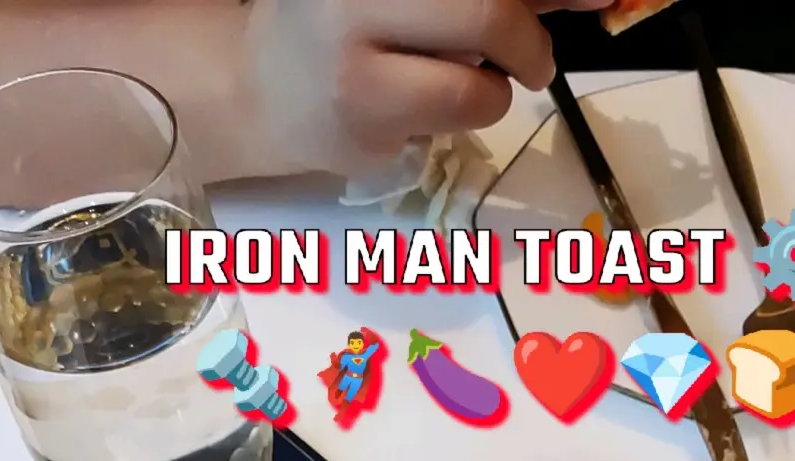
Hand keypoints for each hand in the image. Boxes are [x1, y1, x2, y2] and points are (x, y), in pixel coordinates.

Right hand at [327, 0, 609, 164]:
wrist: (262, 85)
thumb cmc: (355, 28)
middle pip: (489, 8)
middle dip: (529, 42)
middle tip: (532, 62)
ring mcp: (355, 47)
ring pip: (480, 75)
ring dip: (497, 89)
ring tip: (461, 85)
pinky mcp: (361, 111)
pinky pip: (458, 114)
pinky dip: (469, 116)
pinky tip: (427, 110)